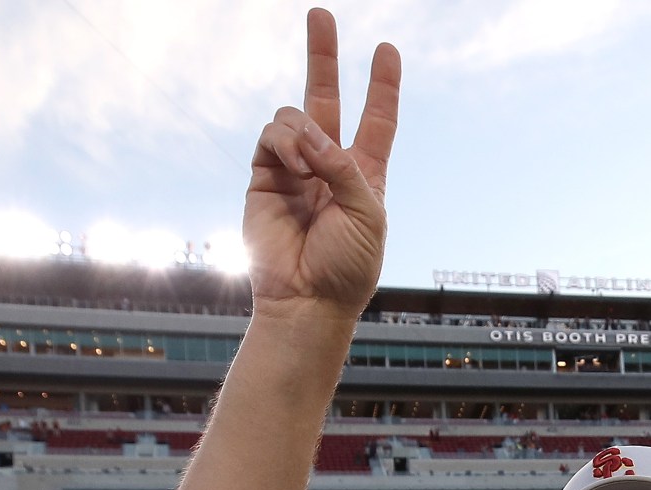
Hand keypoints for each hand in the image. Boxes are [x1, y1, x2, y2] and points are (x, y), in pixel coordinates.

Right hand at [242, 9, 401, 311]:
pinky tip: (297, 167)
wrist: (308, 300)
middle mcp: (328, 164)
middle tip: (320, 13)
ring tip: (311, 166)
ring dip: (305, 132)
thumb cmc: (348, 265)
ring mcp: (294, 168)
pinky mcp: (264, 176)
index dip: (382, 86)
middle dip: (323, 56)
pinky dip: (287, 143)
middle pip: (327, 97)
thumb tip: (310, 134)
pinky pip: (271, 135)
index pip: (377, 120)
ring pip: (294, 116)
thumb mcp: (368, 211)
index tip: (386, 50)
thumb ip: (344, 165)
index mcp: (364, 173)